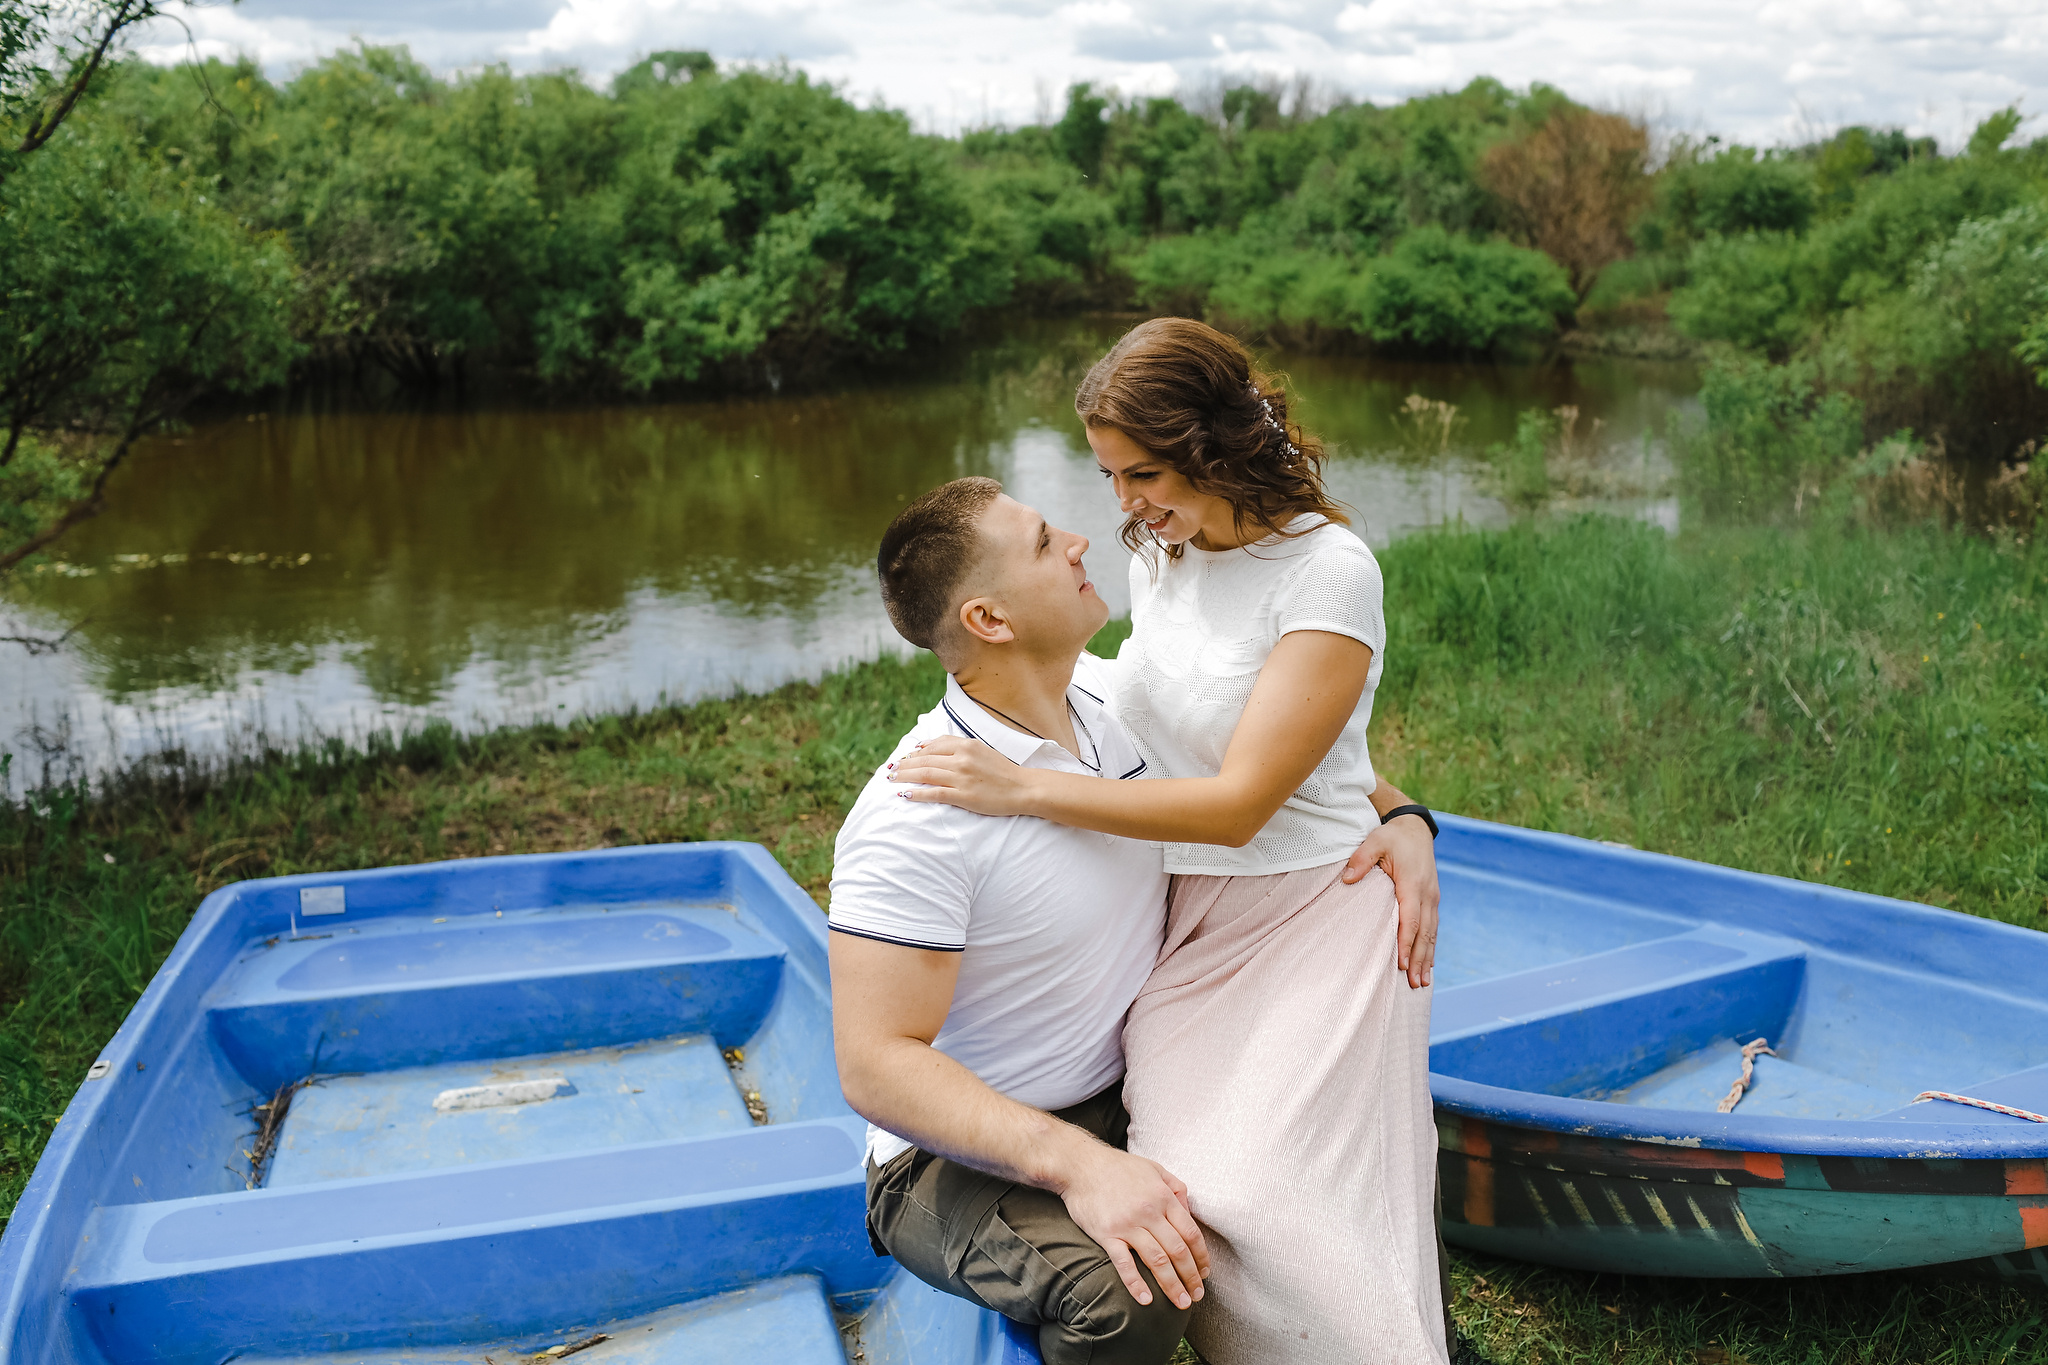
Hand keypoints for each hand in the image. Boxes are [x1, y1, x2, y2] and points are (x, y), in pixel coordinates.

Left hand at [887, 735, 1037, 816]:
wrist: (1023, 788)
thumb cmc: (1003, 771)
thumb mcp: (981, 750)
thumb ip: (957, 746)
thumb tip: (927, 746)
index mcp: (966, 745)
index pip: (932, 746)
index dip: (914, 753)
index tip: (903, 759)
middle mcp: (962, 758)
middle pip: (925, 760)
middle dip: (904, 765)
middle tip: (889, 770)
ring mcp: (962, 777)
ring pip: (926, 774)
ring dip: (905, 776)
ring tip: (891, 780)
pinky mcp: (964, 795)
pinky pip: (935, 793)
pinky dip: (918, 793)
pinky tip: (905, 794)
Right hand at [1055, 1143, 1209, 1309]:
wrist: (1080, 1165)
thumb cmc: (1118, 1167)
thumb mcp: (1154, 1168)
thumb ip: (1175, 1188)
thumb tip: (1189, 1212)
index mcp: (1163, 1197)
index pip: (1190, 1232)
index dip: (1201, 1256)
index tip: (1205, 1273)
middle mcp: (1149, 1212)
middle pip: (1178, 1251)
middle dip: (1191, 1277)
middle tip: (1197, 1295)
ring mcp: (1127, 1225)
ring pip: (1157, 1260)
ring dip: (1172, 1285)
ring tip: (1181, 1302)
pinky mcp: (1106, 1235)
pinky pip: (1124, 1263)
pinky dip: (1136, 1283)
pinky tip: (1146, 1300)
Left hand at [1343, 814, 1438, 988]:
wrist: (1415, 829)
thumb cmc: (1392, 837)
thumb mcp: (1374, 841)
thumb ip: (1360, 859)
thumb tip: (1347, 879)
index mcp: (1413, 883)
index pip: (1410, 919)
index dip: (1407, 943)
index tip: (1402, 964)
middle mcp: (1427, 894)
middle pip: (1424, 932)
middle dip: (1419, 960)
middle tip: (1414, 984)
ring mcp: (1432, 897)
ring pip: (1432, 933)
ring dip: (1428, 958)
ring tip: (1423, 982)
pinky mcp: (1432, 899)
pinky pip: (1433, 927)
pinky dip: (1431, 947)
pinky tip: (1428, 963)